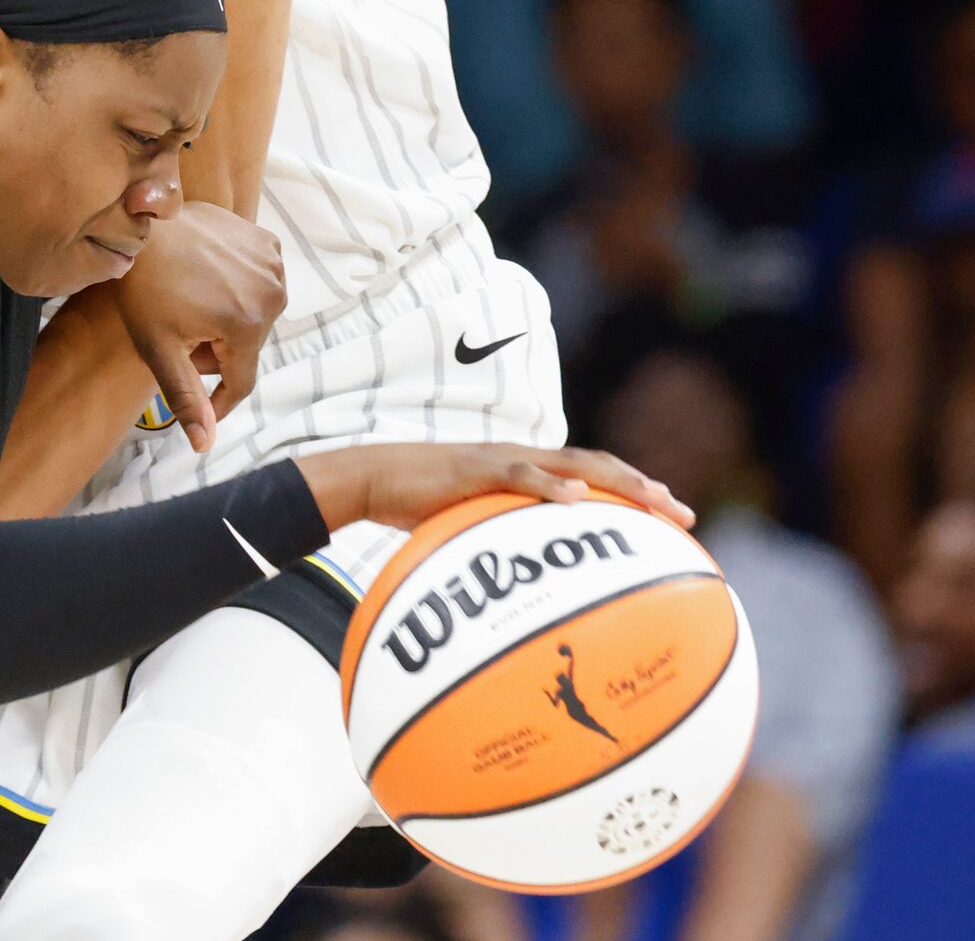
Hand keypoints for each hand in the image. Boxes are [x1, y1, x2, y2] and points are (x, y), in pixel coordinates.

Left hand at [110, 202, 284, 451]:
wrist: (139, 226)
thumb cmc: (143, 288)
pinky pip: (258, 283)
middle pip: (247, 347)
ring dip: (228, 322)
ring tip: (191, 303)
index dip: (218, 399)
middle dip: (216, 352)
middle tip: (180, 334)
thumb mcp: (159, 349)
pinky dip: (238, 290)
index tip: (200, 407)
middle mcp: (272, 294)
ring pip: (255, 317)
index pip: (240, 381)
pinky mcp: (267, 242)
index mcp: (249, 324)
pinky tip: (208, 279)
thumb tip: (205, 446)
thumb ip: (186, 398)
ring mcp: (273, 264)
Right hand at [299, 443, 693, 534]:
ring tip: (651, 500)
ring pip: (571, 463)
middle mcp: (522, 459)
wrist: (373, 479)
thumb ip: (503, 546)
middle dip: (644, 489)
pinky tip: (577, 498)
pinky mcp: (473, 469)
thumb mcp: (470, 529)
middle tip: (684, 516)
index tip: (675, 519)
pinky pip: (518, 473)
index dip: (635, 492)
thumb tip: (532, 597)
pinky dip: (550, 483)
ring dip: (616, 481)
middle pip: (597, 465)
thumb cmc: (418, 508)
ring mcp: (500, 461)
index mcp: (526, 472)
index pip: (593, 475)